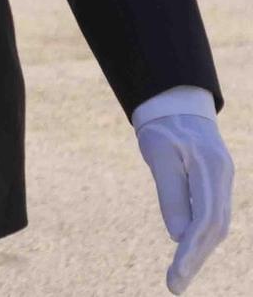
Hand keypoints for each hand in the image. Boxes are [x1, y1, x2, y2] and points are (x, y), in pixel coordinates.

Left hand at [137, 114, 233, 292]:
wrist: (177, 104)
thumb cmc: (162, 127)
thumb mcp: (158, 155)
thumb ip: (170, 193)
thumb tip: (178, 236)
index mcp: (210, 170)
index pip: (205, 222)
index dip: (191, 252)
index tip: (175, 276)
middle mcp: (223, 178)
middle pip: (215, 229)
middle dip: (195, 260)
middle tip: (174, 286)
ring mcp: (224, 181)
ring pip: (217, 226)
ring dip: (199, 252)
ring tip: (179, 276)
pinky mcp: (218, 183)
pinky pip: (214, 216)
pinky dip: (202, 237)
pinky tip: (188, 253)